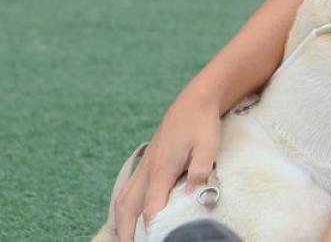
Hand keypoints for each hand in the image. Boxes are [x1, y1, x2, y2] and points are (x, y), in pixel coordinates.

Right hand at [113, 91, 221, 241]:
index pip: (150, 207)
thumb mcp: (208, 145)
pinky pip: (126, 191)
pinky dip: (122, 209)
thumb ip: (200, 170)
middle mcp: (147, 170)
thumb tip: (194, 194)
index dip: (150, 227)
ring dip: (121, 222)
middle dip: (128, 231)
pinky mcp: (145, 164)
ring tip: (126, 239)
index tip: (154, 239)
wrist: (193, 102)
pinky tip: (126, 219)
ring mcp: (144, 167)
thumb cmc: (202, 124)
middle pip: (129, 208)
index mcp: (162, 169)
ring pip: (123, 200)